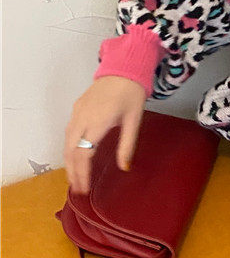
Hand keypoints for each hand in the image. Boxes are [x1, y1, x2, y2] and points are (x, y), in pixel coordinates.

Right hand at [64, 76, 147, 194]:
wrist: (123, 68)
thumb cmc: (132, 94)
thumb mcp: (134, 121)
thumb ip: (127, 145)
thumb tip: (124, 168)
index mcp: (98, 122)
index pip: (84, 154)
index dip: (83, 173)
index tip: (84, 188)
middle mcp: (82, 118)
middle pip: (71, 150)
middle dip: (73, 171)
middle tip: (77, 189)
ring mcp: (77, 112)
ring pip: (67, 141)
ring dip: (69, 161)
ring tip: (75, 178)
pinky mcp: (77, 107)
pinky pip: (69, 132)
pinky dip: (70, 148)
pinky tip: (75, 156)